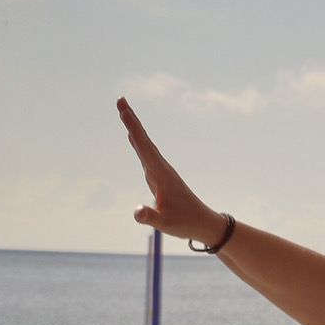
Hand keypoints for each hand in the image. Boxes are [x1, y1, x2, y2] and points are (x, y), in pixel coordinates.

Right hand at [118, 98, 220, 240]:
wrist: (203, 224)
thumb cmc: (185, 223)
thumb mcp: (165, 224)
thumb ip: (150, 217)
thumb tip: (137, 212)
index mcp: (162, 175)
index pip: (144, 148)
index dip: (132, 128)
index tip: (123, 110)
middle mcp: (161, 169)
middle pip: (144, 141)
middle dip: (132, 121)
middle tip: (121, 100)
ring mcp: (161, 172)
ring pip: (145, 146)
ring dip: (134, 129)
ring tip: (125, 113)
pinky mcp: (160, 178)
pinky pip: (146, 155)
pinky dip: (138, 143)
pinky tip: (133, 138)